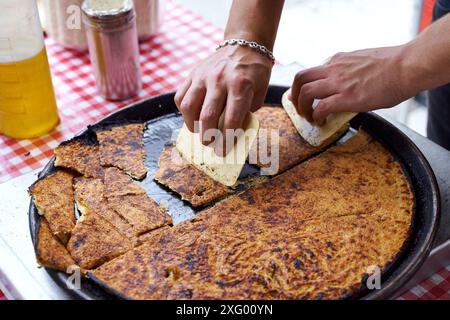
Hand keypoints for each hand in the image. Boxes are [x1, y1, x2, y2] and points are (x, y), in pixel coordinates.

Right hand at [174, 45, 271, 148]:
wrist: (243, 45)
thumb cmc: (254, 72)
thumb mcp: (260, 91)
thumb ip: (247, 111)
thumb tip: (232, 131)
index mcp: (241, 85)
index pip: (231, 118)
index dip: (226, 139)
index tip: (222, 151)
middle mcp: (219, 80)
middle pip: (207, 115)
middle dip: (207, 136)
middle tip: (209, 144)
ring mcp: (203, 76)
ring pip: (188, 106)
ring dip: (191, 124)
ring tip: (197, 131)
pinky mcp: (193, 74)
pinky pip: (180, 95)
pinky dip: (183, 110)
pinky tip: (191, 116)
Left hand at [289, 45, 414, 124]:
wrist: (408, 66)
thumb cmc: (393, 65)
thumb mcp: (363, 61)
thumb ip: (349, 70)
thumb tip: (347, 84)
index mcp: (338, 60)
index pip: (312, 71)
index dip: (303, 85)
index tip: (300, 94)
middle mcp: (334, 69)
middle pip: (300, 78)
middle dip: (294, 95)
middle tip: (298, 107)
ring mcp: (339, 82)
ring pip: (305, 92)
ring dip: (302, 107)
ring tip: (308, 118)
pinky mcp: (347, 97)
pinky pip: (321, 107)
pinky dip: (316, 116)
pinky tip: (321, 122)